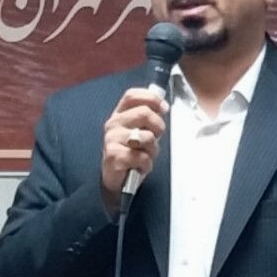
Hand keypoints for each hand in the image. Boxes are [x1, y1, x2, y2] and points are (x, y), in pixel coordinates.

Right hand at [101, 87, 168, 212]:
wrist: (116, 180)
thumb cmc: (130, 155)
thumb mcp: (140, 132)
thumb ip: (148, 119)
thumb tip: (163, 107)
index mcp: (119, 115)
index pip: (132, 96)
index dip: (151, 98)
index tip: (164, 108)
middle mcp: (113, 124)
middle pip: (144, 113)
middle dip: (158, 127)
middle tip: (155, 139)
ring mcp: (112, 139)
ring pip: (146, 137)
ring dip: (153, 150)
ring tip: (145, 156)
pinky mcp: (114, 156)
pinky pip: (142, 157)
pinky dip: (146, 165)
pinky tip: (140, 167)